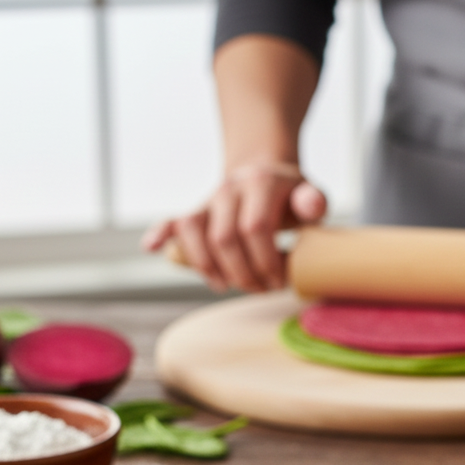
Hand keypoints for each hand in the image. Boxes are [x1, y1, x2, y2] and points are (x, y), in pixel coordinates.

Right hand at [142, 162, 325, 292]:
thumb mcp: (309, 194)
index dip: (266, 261)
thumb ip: (313, 201)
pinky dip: (160, 234)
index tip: (280, 281)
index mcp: (261, 183)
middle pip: (224, 238)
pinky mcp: (195, 212)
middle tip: (262, 290)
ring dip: (209, 268)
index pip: (255, 228)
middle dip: (243, 273)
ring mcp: (209, 200)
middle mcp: (229, 189)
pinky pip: (172, 221)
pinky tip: (152, 247)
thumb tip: (311, 207)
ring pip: (195, 234)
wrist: (266, 174)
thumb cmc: (291, 196)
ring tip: (228, 286)